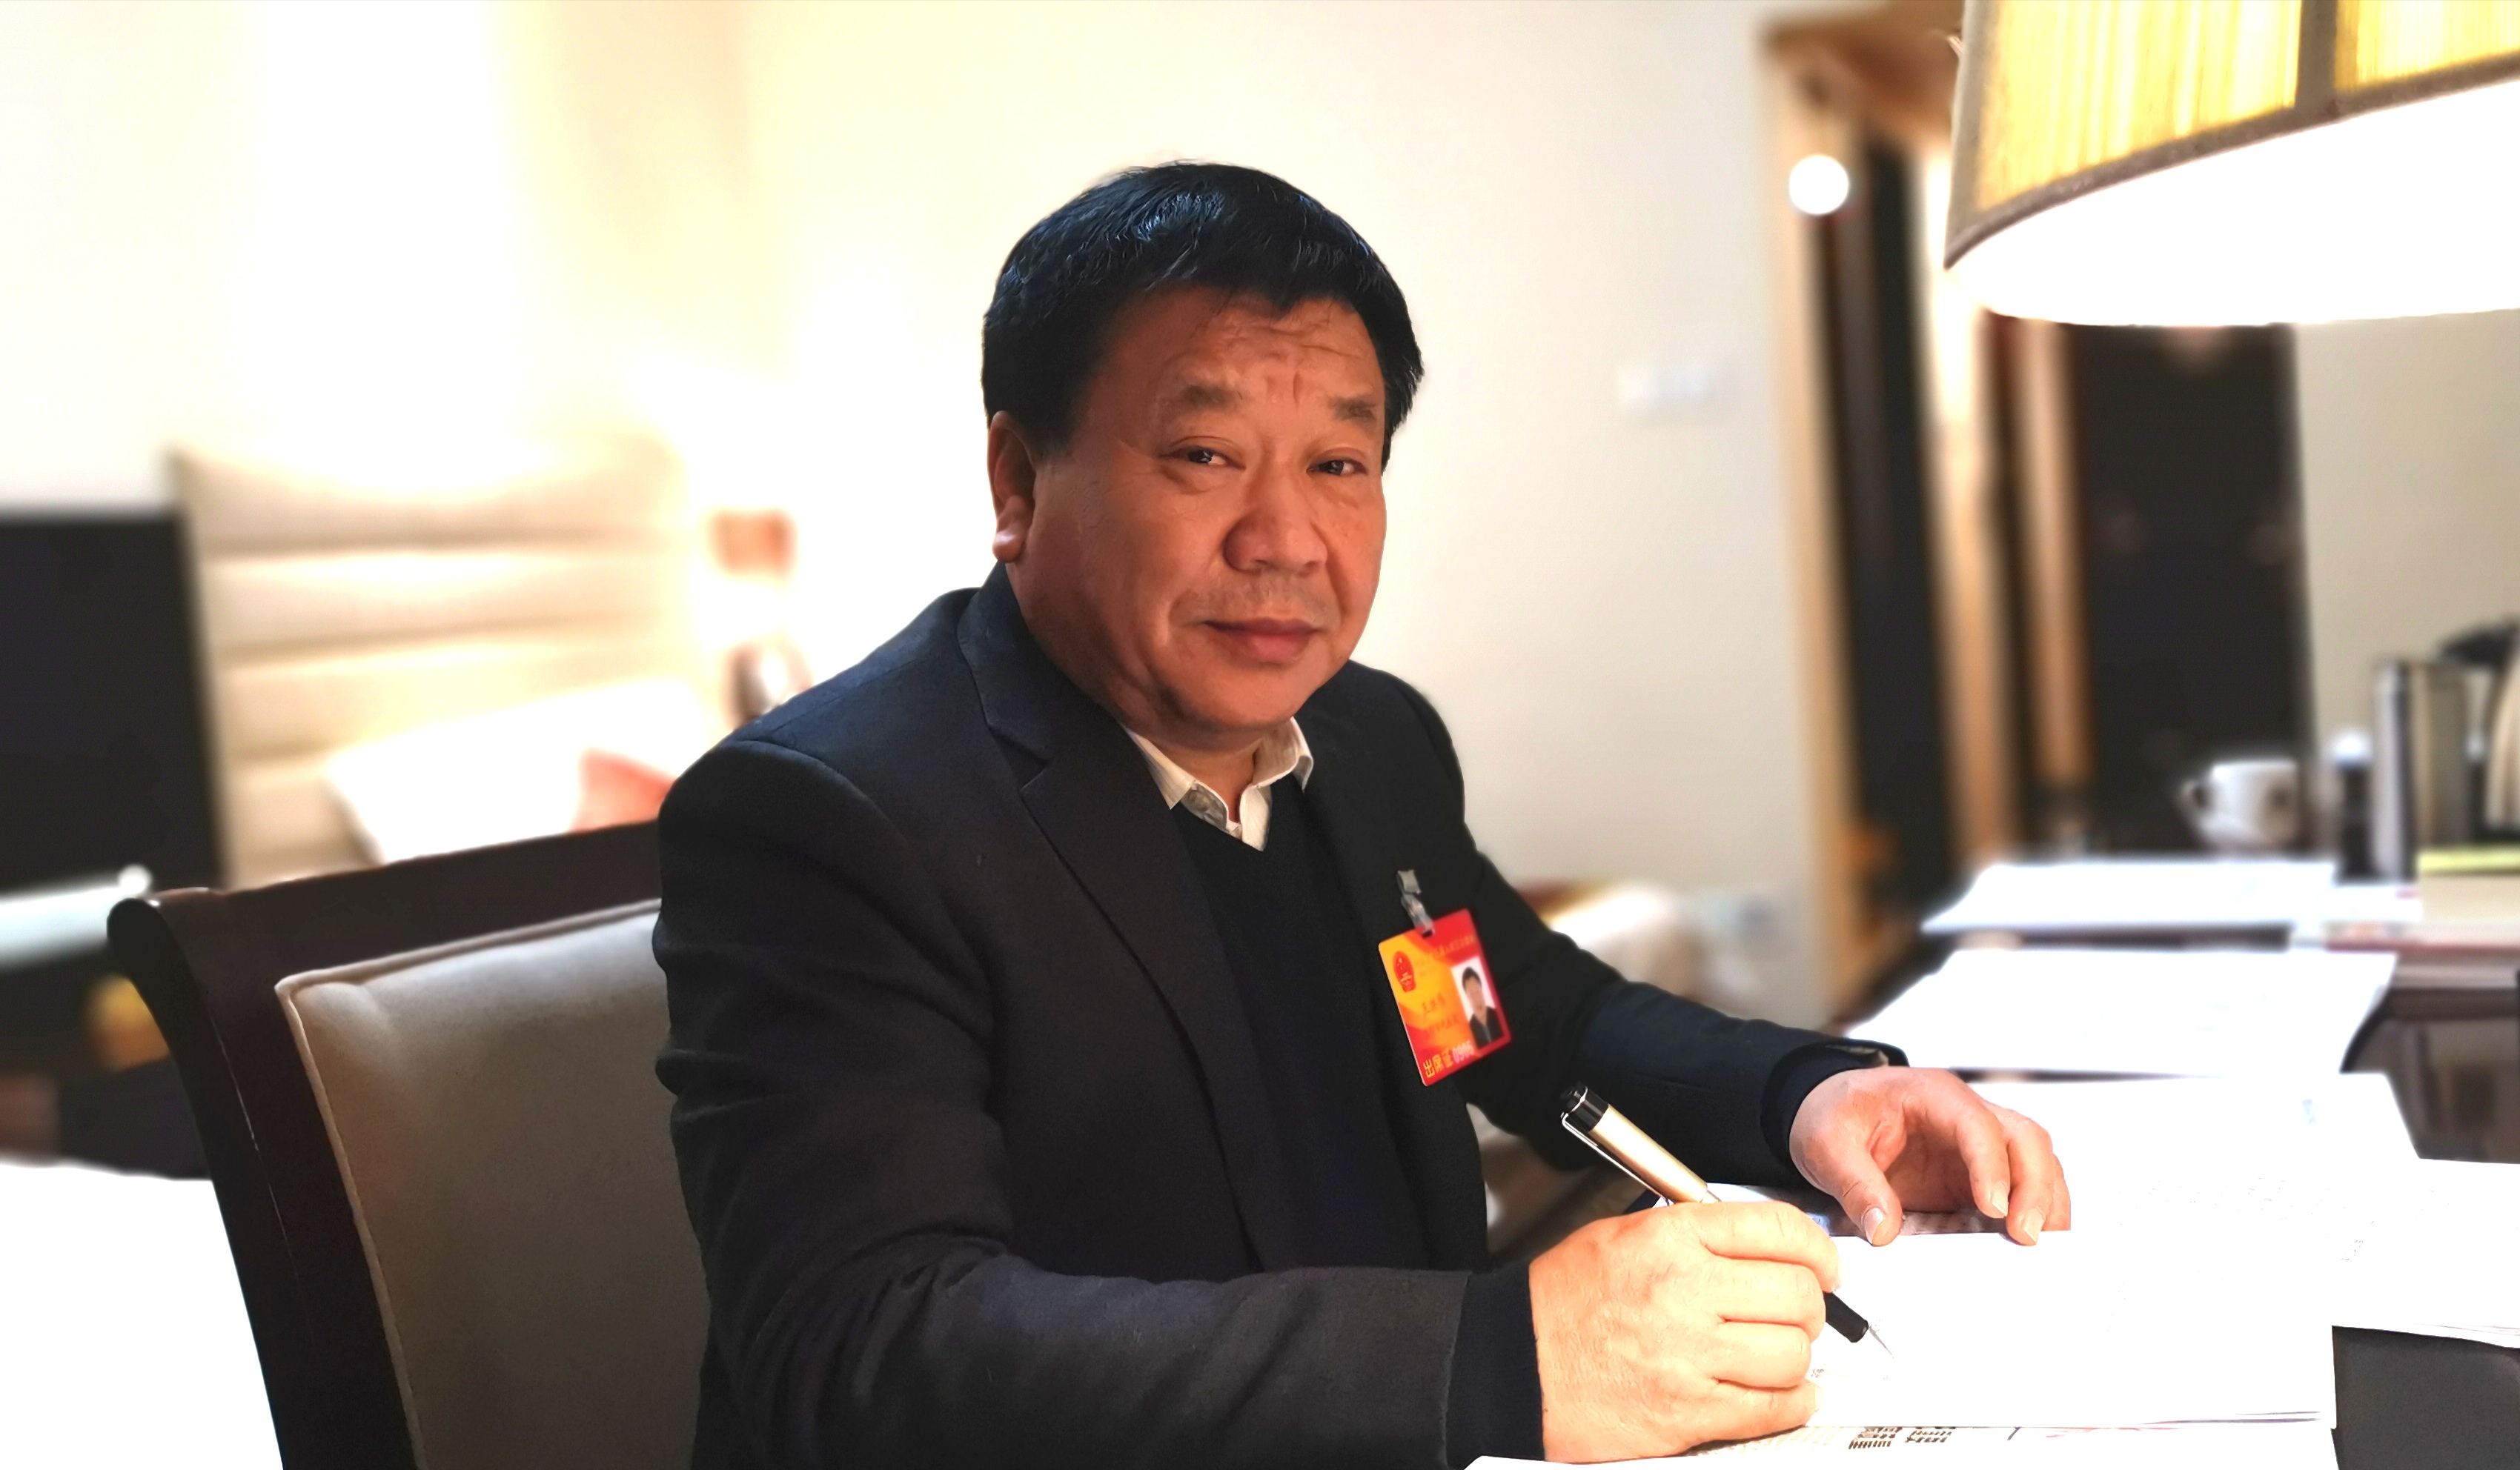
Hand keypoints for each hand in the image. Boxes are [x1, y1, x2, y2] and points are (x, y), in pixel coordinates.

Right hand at [1529, 1200, 1835, 1460]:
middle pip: (1797, 1294)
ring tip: (1780, 1356)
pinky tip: (1785, 1395)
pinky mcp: (1687, 1411)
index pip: (1779, 1230)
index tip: (1824, 1266)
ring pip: (1792, 1355)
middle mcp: (1683, 1291)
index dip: (1818, 1250)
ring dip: (1798, 1359)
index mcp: (1670, 1239)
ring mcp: (1687, 1355)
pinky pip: (1771, 1408)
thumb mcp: (1621, 1236)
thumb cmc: (1560, 1302)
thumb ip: (1694, 1234)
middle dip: (1810, 1307)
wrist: (1512, 1363)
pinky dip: (1792, 1404)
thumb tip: (1762, 1246)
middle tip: (1800, 1314)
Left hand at [1788, 1067, 2068, 1246]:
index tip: (1995, 1209)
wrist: (1830, 1111)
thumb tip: (1884, 1231)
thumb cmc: (1834, 1114)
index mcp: (1933, 1095)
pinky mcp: (1976, 1177)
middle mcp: (1967, 1115)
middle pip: (2026, 1140)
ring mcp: (1978, 1147)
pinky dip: (2031, 1215)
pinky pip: (2019, 1191)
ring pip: (2036, 1163)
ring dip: (2044, 1203)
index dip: (1992, 1166)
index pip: (1979, 1125)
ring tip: (2036, 1246)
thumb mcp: (1826, 1143)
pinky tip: (2023, 1246)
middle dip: (2035, 1187)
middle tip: (2025, 1236)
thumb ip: (1853, 1184)